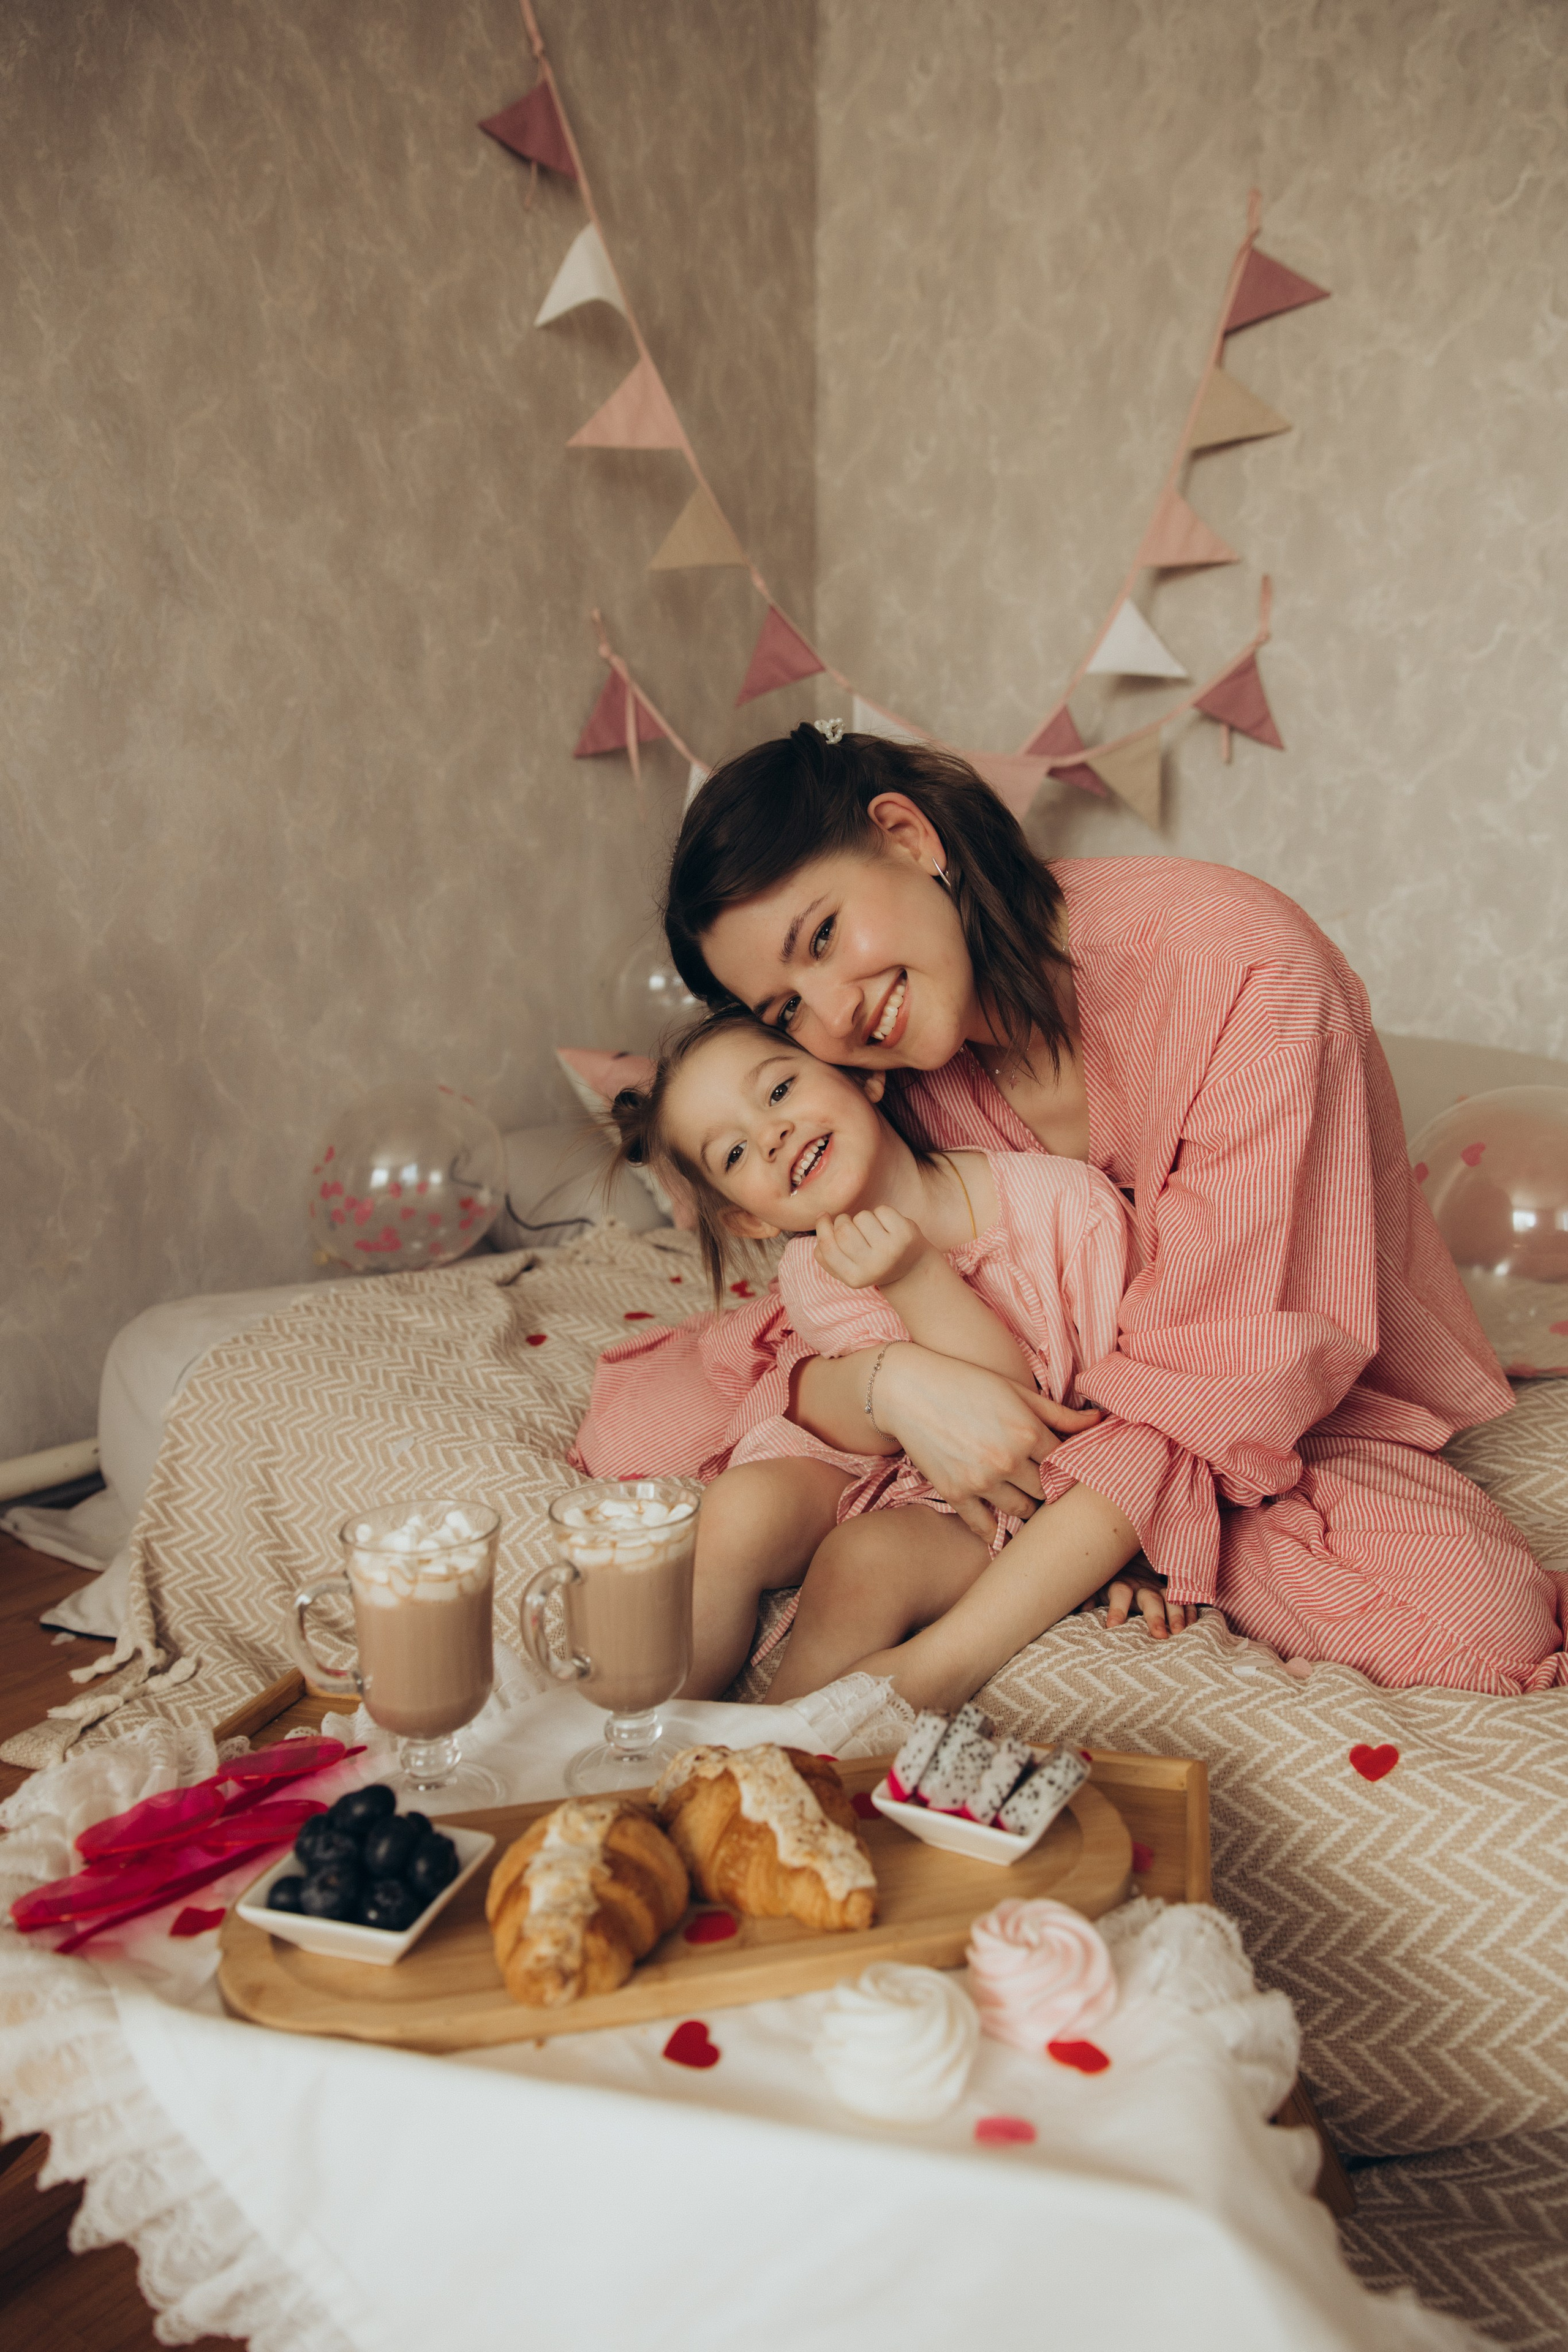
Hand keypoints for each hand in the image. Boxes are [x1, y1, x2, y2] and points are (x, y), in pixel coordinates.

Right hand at [815, 1206, 931, 1291]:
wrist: (911, 1269)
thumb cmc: (871, 1264)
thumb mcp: (847, 1268)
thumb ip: (826, 1254)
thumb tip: (821, 1219)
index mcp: (854, 1279)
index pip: (827, 1248)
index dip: (822, 1228)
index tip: (823, 1216)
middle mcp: (873, 1267)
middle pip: (843, 1230)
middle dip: (842, 1220)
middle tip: (849, 1223)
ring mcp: (891, 1250)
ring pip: (862, 1217)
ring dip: (863, 1218)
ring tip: (871, 1230)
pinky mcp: (905, 1235)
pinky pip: (881, 1210)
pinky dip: (880, 1213)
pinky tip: (887, 1226)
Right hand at [872, 1345, 1101, 1542]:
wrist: (907, 1389)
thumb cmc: (967, 1382)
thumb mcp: (1017, 1391)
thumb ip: (1059, 1414)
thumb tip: (1100, 1421)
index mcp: (1028, 1432)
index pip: (1065, 1465)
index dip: (1067, 1466)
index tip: (1062, 1465)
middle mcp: (1007, 1460)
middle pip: (1048, 1493)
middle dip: (1049, 1488)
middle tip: (1044, 1482)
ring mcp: (980, 1481)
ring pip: (1023, 1511)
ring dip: (1026, 1505)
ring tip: (1022, 1493)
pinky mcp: (955, 1494)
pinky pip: (985, 1527)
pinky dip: (994, 1528)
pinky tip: (997, 1521)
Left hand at [1081, 1563, 1195, 1639]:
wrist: (1128, 1553)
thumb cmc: (1108, 1577)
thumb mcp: (1096, 1585)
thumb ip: (1087, 1596)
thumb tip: (1079, 1608)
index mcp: (1121, 1583)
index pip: (1119, 1594)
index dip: (1116, 1610)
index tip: (1112, 1627)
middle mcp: (1142, 1584)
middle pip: (1150, 1598)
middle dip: (1155, 1616)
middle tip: (1160, 1636)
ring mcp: (1159, 1585)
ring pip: (1171, 1598)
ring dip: (1177, 1615)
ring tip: (1180, 1632)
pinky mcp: (1172, 1588)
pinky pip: (1185, 1598)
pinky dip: (1191, 1610)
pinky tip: (1194, 1625)